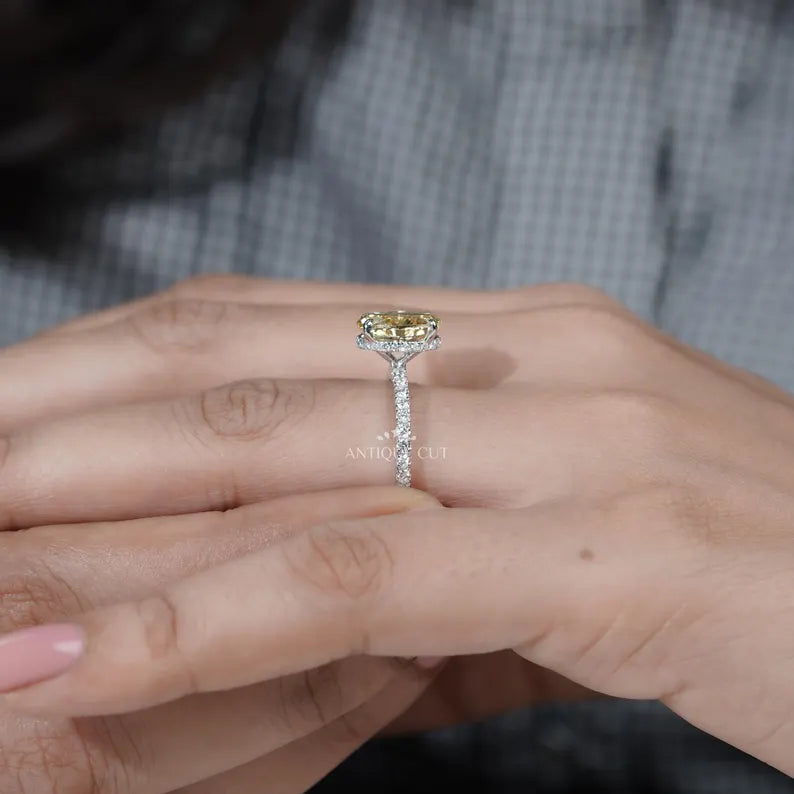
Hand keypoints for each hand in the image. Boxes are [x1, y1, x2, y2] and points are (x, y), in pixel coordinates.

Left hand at [2, 278, 793, 774]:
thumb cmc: (748, 548)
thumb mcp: (571, 503)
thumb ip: (449, 519)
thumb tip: (334, 573)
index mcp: (516, 331)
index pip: (264, 321)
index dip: (115, 362)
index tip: (14, 411)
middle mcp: (532, 355)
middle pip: (241, 371)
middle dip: (70, 420)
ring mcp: (571, 440)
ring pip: (282, 465)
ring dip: (100, 519)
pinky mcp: (606, 549)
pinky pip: (363, 578)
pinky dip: (209, 622)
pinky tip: (83, 662)